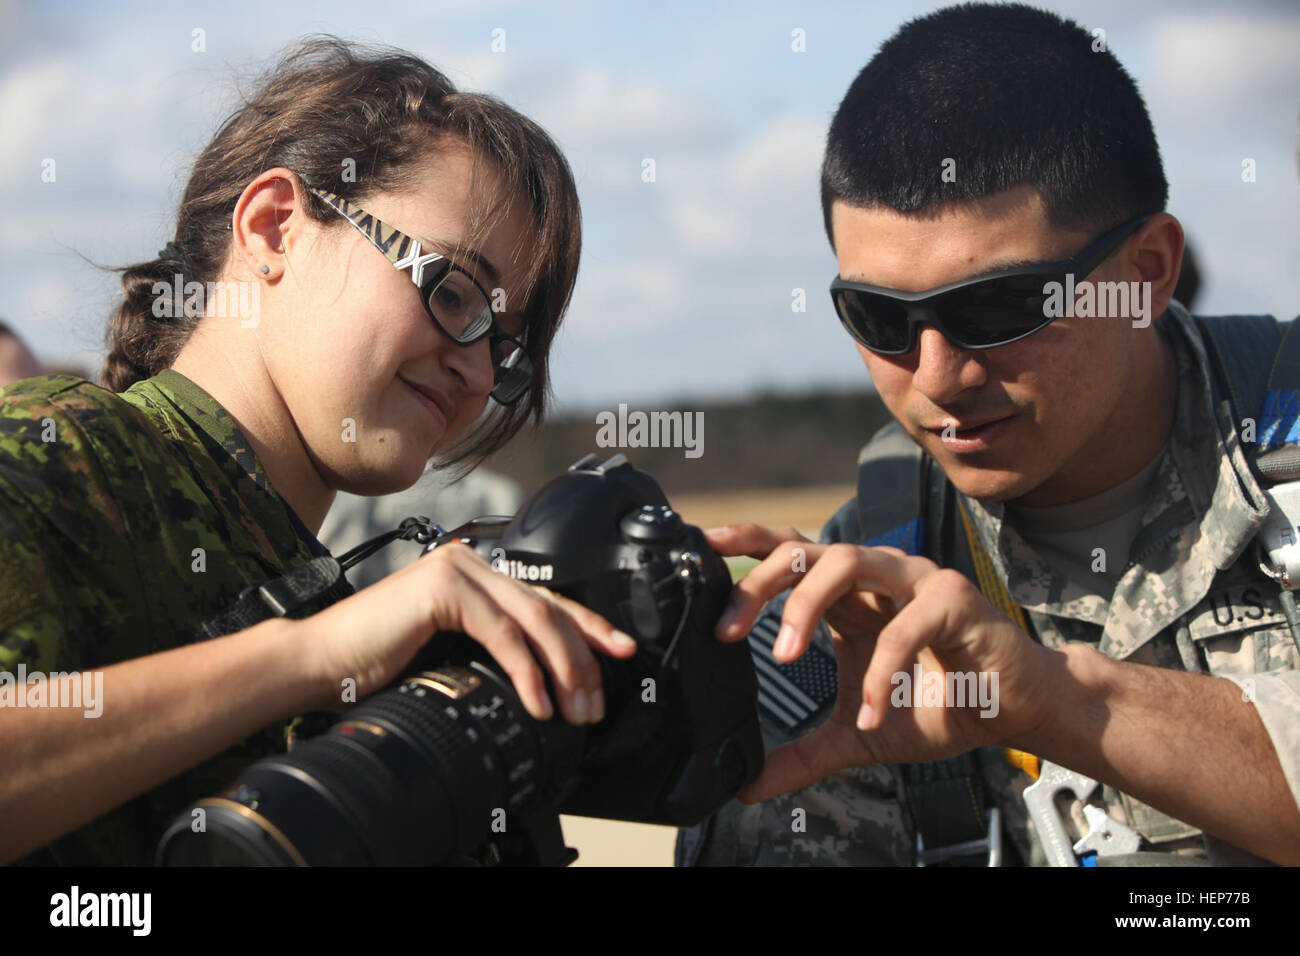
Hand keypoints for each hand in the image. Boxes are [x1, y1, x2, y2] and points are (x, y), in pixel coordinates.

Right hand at [302, 542, 637, 722]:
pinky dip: (527, 673)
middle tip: (597, 701)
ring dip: (564, 670)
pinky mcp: (444, 587)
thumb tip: (545, 683)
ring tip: (575, 710)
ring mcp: (458, 570)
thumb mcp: (449, 656)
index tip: (622, 652)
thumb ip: (489, 652)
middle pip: (551, 609)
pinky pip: (503, 634)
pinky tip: (538, 702)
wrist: (319, 664)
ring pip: (536, 620)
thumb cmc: (374, 665)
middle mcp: (472, 565)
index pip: (546, 600)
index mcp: (476, 579)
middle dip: (585, 658)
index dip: (589, 628)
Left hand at [709, 524, 1059, 802]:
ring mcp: (914, 580)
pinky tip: (872, 711)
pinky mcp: (954, 600)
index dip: (747, 541)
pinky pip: (908, 624)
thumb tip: (747, 786)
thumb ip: (802, 755)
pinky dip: (883, 669)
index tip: (702, 545)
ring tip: (785, 655)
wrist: (1011, 711)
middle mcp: (876, 576)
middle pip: (807, 549)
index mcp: (848, 595)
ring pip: (848, 560)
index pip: (791, 551)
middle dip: (761, 582)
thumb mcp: (856, 734)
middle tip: (727, 629)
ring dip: (807, 604)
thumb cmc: (937, 703)